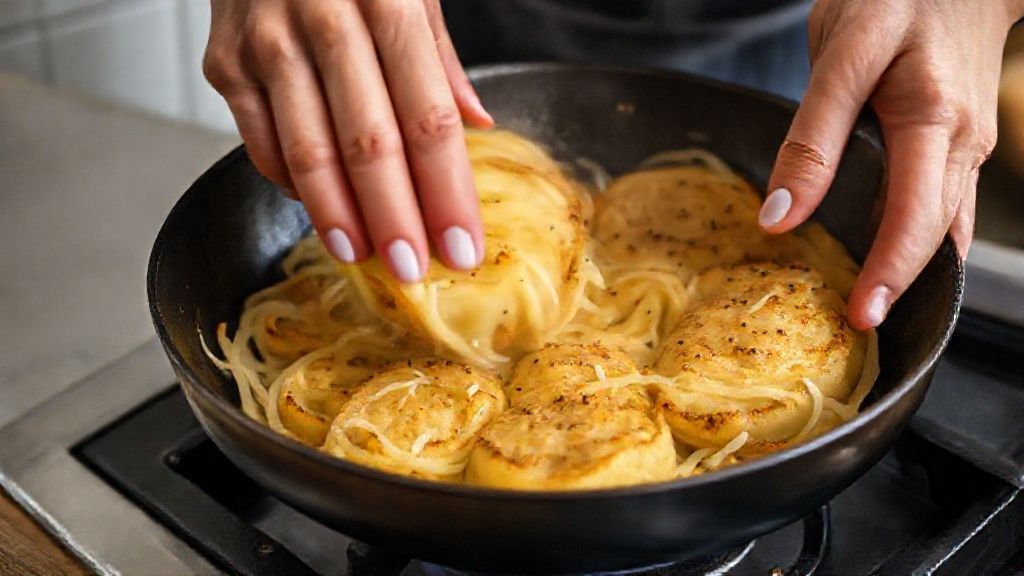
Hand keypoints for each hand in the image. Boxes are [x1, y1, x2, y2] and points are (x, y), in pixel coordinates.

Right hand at [203, 0, 492, 281]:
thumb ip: (440, 58)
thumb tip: (478, 125)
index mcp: (387, 1)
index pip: (427, 119)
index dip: (446, 193)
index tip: (462, 247)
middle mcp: (323, 20)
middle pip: (368, 145)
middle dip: (396, 219)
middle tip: (413, 272)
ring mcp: (266, 42)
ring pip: (307, 152)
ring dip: (338, 217)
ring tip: (364, 258)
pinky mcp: (225, 62)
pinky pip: (261, 142)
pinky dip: (293, 184)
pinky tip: (321, 209)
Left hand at [760, 0, 1022, 329]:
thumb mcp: (843, 55)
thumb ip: (813, 137)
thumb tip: (782, 217)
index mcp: (934, 122)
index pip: (915, 219)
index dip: (888, 274)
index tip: (860, 317)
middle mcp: (962, 143)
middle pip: (935, 235)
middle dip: (899, 286)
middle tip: (856, 328)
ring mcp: (966, 145)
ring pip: (946, 226)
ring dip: (912, 269)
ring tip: (868, 304)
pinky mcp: (958, 142)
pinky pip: (946, 205)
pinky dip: (921, 240)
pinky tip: (889, 258)